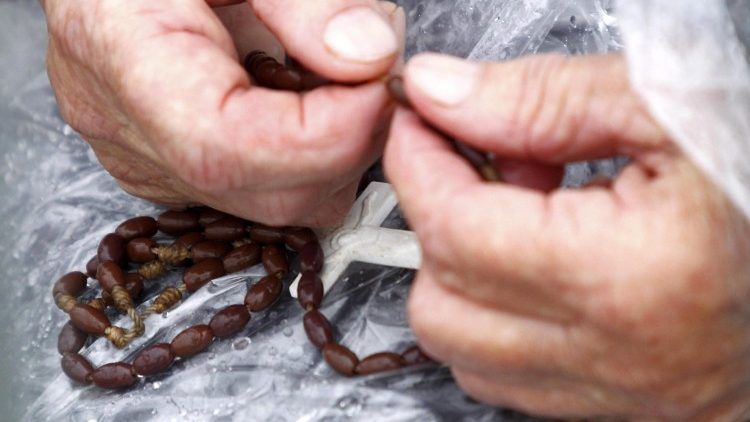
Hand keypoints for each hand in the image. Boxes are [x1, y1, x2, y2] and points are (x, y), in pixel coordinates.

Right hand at [43, 0, 403, 225]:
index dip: (326, 133)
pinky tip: (307, 90)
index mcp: (126, 63)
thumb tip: (372, 56)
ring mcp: (160, 162)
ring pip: (284, 202)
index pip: (228, 150)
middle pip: (271, 193)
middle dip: (351, 138)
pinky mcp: (185, 168)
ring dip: (339, 144)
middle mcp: (137, 136)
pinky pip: (271, 188)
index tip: (381, 84)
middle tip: (376, 69)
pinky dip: (314, 147)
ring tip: (337, 68)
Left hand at [385, 54, 749, 419]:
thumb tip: (444, 94)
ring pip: (463, 348)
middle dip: (436, 219)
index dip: (415, 162)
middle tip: (479, 164)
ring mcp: (617, 393)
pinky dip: (495, 317)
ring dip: (461, 273)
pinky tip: (539, 265)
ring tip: (517, 214)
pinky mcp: (621, 406)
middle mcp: (616, 353)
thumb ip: (543, 100)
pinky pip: (506, 377)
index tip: (417, 123)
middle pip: (442, 300)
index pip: (453, 225)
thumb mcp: (668, 105)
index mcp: (631, 273)